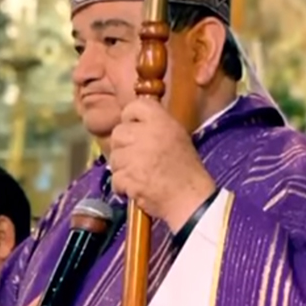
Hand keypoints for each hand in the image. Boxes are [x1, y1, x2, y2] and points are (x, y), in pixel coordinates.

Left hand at [109, 99, 215, 232]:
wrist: (190, 198)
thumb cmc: (186, 168)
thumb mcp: (177, 135)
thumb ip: (156, 125)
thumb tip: (133, 122)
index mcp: (161, 121)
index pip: (134, 106)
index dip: (130, 118)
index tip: (133, 128)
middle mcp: (146, 135)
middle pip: (118, 132)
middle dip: (123, 146)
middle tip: (135, 157)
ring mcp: (135, 156)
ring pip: (114, 157)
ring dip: (122, 167)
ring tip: (138, 174)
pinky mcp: (128, 177)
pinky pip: (115, 178)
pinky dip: (122, 186)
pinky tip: (136, 187)